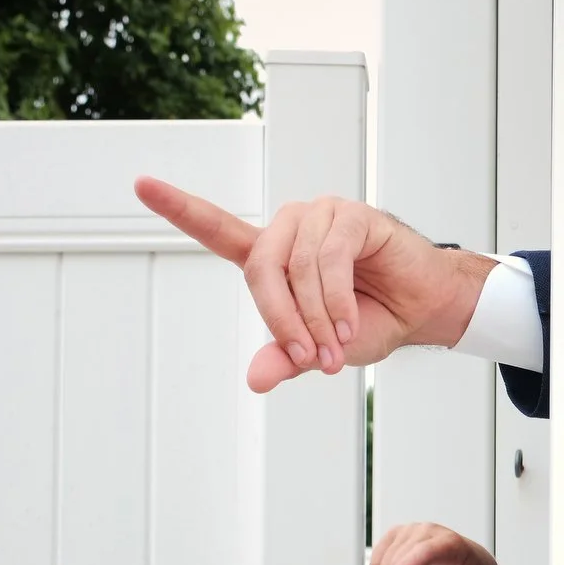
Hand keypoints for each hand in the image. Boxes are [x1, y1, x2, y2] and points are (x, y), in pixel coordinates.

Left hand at [134, 176, 492, 392]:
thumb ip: (286, 357)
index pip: (217, 228)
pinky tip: (350, 322)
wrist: (422, 309)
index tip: (141, 184)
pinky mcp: (351, 216)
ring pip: (296, 268)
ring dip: (316, 316)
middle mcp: (290, 228)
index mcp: (272, 256)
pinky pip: (329, 259)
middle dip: (282, 319)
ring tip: (336, 347)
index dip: (179, 207)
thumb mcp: (320, 350)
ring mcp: (320, 217)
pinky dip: (337, 299)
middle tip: (310, 358)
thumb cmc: (370, 320)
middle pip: (260, 268)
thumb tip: (255, 379)